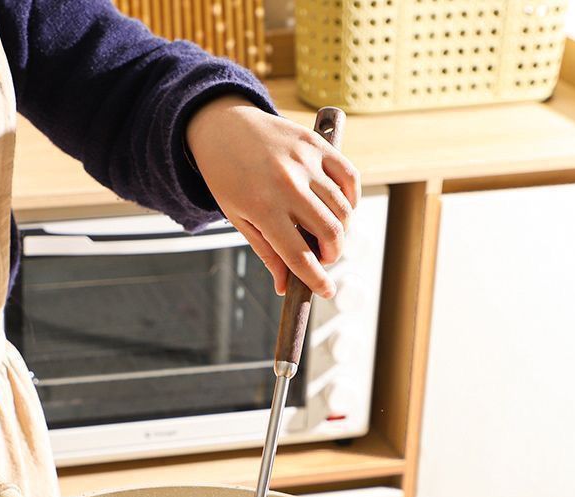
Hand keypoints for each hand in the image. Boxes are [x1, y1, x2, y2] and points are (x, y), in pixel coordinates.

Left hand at [186, 95, 359, 297]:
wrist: (224, 126)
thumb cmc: (228, 177)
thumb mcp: (239, 218)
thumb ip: (266, 251)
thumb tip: (283, 286)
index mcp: (263, 208)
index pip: (299, 255)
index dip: (316, 279)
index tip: (326, 291)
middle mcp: (287, 184)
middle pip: (330, 234)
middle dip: (332, 255)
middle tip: (322, 257)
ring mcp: (305, 162)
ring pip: (343, 210)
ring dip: (341, 230)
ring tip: (325, 234)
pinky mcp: (317, 145)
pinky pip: (350, 178)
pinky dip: (350, 199)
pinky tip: (337, 208)